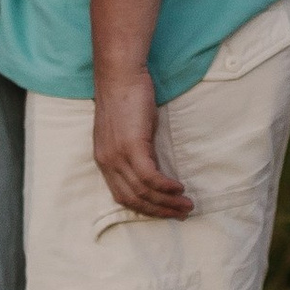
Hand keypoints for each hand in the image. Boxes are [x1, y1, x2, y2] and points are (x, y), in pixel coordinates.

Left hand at [91, 68, 190, 220]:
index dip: (144, 208)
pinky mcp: (132, 146)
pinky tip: (179, 188)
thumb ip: (133, 152)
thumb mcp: (124, 132)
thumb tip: (151, 169)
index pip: (122, 196)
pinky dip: (165, 187)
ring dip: (167, 202)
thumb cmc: (124, 97)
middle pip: (133, 199)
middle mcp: (107, 161)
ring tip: (186, 205)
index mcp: (103, 159)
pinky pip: (150, 177)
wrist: (119, 75)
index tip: (163, 212)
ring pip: (143, 191)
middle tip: (180, 215)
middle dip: (159, 211)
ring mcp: (118, 155)